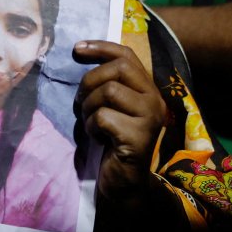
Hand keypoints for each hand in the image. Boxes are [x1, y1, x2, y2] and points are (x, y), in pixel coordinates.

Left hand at [74, 40, 167, 205]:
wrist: (123, 184)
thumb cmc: (112, 144)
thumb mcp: (111, 107)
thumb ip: (107, 83)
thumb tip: (80, 49)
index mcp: (148, 91)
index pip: (127, 55)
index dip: (101, 47)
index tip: (76, 49)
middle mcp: (155, 101)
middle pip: (118, 69)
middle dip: (89, 82)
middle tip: (80, 103)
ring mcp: (149, 119)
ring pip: (108, 91)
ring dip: (88, 107)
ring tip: (90, 124)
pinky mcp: (138, 137)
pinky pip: (103, 116)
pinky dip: (92, 126)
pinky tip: (98, 138)